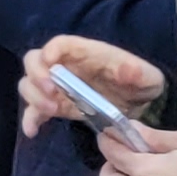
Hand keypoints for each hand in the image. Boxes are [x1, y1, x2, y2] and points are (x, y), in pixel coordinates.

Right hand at [16, 35, 168, 139]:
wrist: (138, 104)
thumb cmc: (141, 84)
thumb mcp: (147, 77)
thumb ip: (138, 72)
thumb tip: (127, 70)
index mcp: (85, 53)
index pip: (61, 44)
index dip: (51, 50)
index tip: (50, 62)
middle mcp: (64, 65)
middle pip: (34, 60)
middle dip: (37, 75)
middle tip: (51, 93)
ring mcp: (57, 86)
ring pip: (29, 84)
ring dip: (34, 97)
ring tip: (51, 111)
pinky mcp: (55, 105)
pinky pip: (34, 110)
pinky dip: (29, 119)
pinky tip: (32, 131)